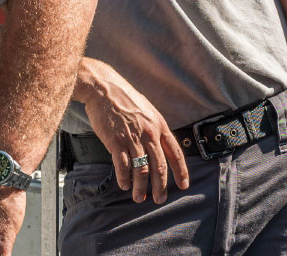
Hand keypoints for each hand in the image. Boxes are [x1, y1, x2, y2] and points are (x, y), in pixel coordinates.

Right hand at [80, 60, 188, 202]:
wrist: (103, 88)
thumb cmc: (124, 98)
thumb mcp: (147, 110)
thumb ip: (154, 128)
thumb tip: (159, 146)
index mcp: (159, 125)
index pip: (175, 153)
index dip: (181, 171)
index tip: (184, 185)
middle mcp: (149, 133)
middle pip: (160, 166)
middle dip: (161, 186)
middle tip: (160, 199)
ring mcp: (132, 138)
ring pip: (142, 170)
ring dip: (141, 187)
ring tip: (139, 197)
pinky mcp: (116, 141)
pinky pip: (123, 166)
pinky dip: (125, 178)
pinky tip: (125, 185)